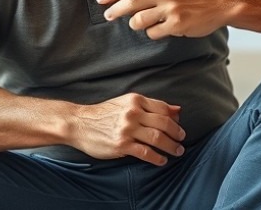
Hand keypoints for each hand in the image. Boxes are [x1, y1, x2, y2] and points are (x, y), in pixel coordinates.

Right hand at [69, 93, 184, 165]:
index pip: (162, 108)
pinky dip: (157, 158)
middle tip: (182, 140)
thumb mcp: (126, 103)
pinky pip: (146, 152)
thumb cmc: (103, 114)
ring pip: (157, 138)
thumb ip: (150, 106)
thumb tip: (177, 110)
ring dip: (171, 146)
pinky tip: (161, 160)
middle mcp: (132, 113)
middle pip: (164, 123)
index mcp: (135, 100)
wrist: (79, 123)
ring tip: (177, 151)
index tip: (179, 127)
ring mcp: (127, 129)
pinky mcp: (121, 145)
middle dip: (177, 133)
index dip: (174, 119)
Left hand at [96, 0, 227, 38]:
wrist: (218, 4)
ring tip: (141, 24)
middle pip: (130, 3)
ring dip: (135, 24)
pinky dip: (153, 33)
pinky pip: (153, 32)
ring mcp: (170, 8)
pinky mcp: (176, 24)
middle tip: (108, 16)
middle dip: (114, 10)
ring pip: (138, 20)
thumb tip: (126, 1)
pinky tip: (161, 29)